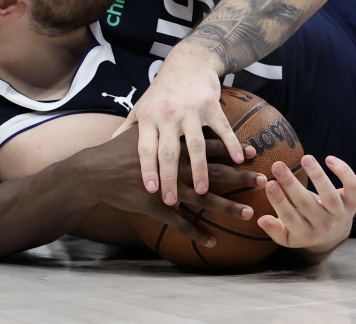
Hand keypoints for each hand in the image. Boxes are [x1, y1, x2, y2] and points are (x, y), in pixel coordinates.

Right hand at [87, 127, 263, 247]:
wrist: (94, 171)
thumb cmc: (117, 149)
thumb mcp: (141, 129)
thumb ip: (160, 125)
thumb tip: (173, 114)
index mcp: (174, 146)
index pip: (209, 145)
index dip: (231, 148)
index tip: (251, 152)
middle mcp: (175, 167)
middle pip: (214, 171)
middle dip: (239, 176)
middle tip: (261, 180)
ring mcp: (167, 189)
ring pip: (203, 200)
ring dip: (227, 207)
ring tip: (248, 213)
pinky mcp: (156, 207)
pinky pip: (180, 224)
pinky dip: (196, 233)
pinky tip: (212, 241)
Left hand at [111, 46, 243, 205]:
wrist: (188, 62)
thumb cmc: (162, 91)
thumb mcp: (140, 106)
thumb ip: (126, 128)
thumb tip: (107, 147)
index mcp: (148, 117)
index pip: (145, 148)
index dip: (147, 169)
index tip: (149, 190)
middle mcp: (167, 114)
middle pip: (168, 151)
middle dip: (169, 177)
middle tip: (171, 200)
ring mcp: (190, 109)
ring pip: (196, 144)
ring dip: (199, 169)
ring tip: (203, 191)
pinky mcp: (211, 104)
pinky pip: (222, 128)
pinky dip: (231, 144)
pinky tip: (238, 161)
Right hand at [258, 155, 355, 253]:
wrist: (333, 235)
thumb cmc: (303, 229)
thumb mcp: (287, 236)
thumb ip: (274, 229)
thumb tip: (260, 219)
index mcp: (305, 235)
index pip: (290, 217)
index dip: (279, 201)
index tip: (269, 183)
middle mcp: (324, 226)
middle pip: (306, 204)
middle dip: (291, 183)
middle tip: (277, 165)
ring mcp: (340, 215)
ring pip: (330, 196)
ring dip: (317, 175)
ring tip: (305, 158)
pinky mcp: (353, 203)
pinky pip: (352, 187)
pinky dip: (344, 172)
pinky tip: (329, 159)